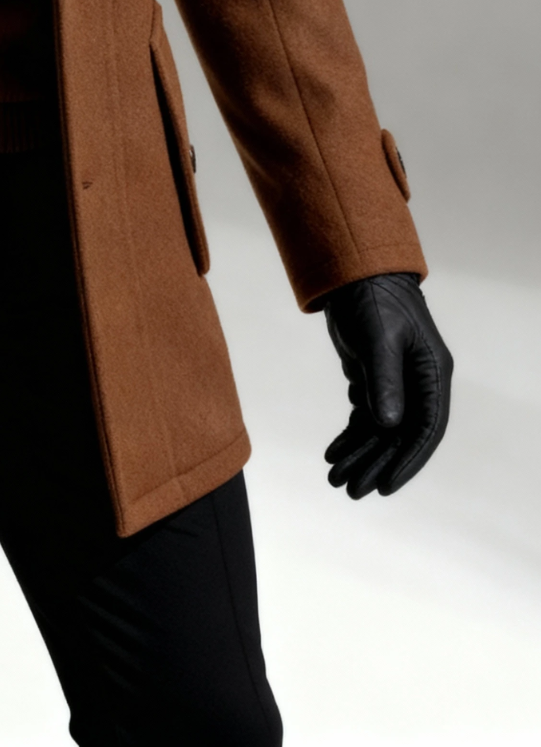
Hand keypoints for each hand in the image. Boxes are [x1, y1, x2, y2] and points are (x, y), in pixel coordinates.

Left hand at [322, 272, 452, 497]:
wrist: (353, 273)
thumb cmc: (373, 298)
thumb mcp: (379, 338)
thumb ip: (384, 379)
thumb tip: (389, 425)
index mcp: (432, 374)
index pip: (426, 428)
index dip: (408, 460)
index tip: (387, 485)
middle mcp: (418, 384)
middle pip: (400, 436)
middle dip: (376, 464)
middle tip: (351, 490)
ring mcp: (397, 383)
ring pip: (381, 431)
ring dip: (360, 455)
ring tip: (335, 480)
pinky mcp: (374, 380)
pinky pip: (365, 418)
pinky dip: (351, 436)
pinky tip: (333, 454)